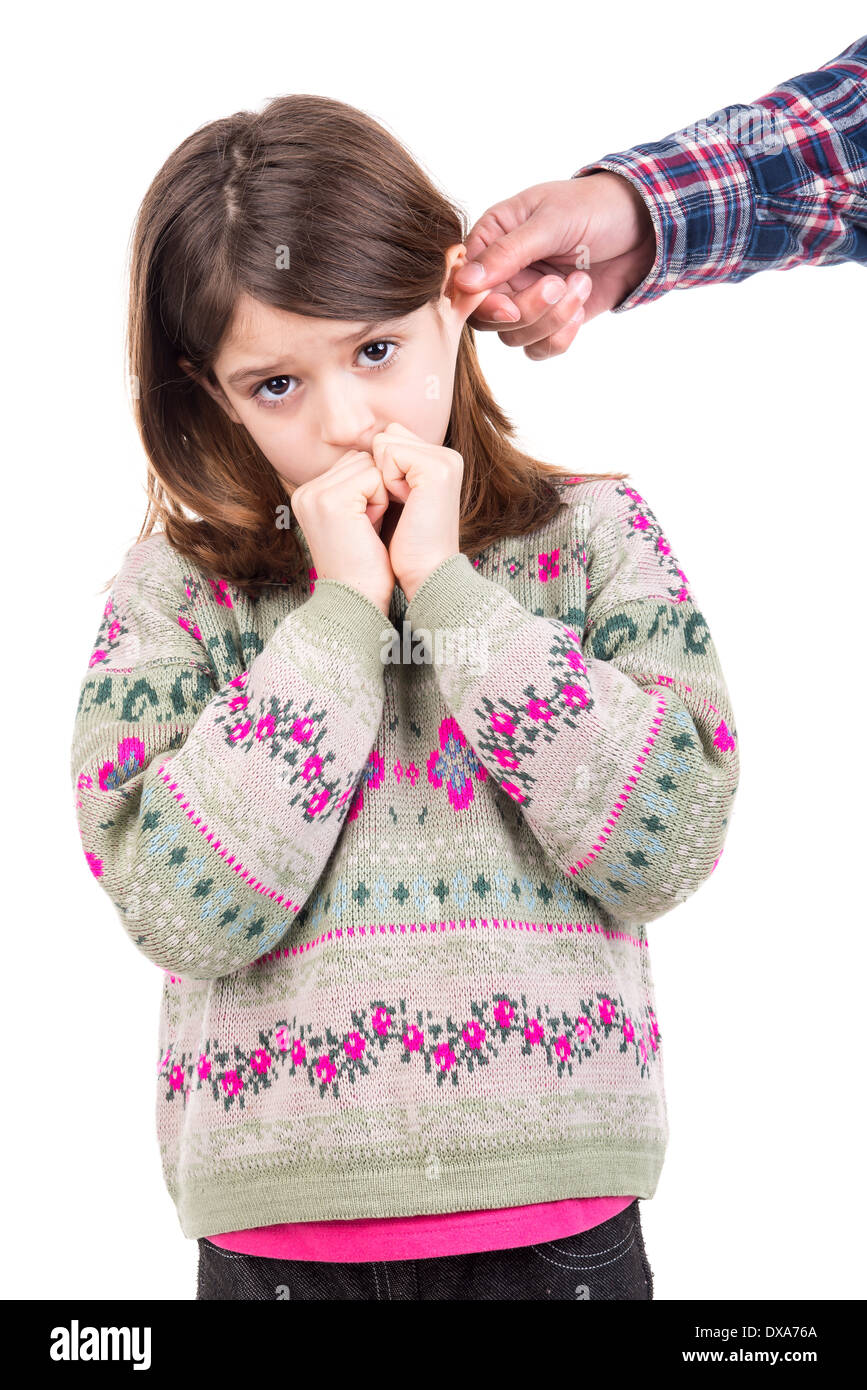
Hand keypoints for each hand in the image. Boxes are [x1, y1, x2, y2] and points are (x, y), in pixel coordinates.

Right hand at [289, 450, 395, 616]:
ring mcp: (315, 494)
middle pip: (360, 460)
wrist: (356, 599)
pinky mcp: (332, 500)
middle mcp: (305, 491)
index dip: (370, 491)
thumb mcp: (355, 518)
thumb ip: (357, 487)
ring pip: (368, 465)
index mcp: (307, 494)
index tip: (363, 525)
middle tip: (365, 528)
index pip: (352, 463)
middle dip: (374, 491)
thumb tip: (380, 457)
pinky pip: (374, 477)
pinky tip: (369, 527)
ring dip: (379, 496)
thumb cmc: (365, 565)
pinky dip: (381, 502)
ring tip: (366, 528)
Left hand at [370, 422, 461, 603]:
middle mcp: (446, 456)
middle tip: (396, 504)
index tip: (392, 503)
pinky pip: (389, 453)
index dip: (377, 470)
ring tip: (401, 505)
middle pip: (386, 436)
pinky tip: (404, 503)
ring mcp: (445, 460)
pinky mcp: (437, 469)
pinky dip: (386, 480)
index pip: (389, 438)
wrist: (424, 575)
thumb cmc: (403, 547)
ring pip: (386, 441)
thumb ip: (387, 469)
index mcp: (438, 462)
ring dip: (380, 476)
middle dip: (377, 470)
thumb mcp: (394, 500)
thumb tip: (360, 448)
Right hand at [452, 172, 655, 357]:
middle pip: (489, 318)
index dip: (483, 302)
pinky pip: (539, 348)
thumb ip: (508, 253)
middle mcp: (502, 272)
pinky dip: (561, 336)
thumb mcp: (551, 221)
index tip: (510, 305)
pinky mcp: (550, 320)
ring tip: (581, 284)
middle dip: (528, 311)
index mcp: (492, 238)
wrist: (643, 225)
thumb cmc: (594, 207)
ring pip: (514, 336)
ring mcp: (525, 298)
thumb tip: (465, 282)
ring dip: (552, 319)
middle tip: (560, 284)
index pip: (466, 283)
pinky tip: (581, 306)